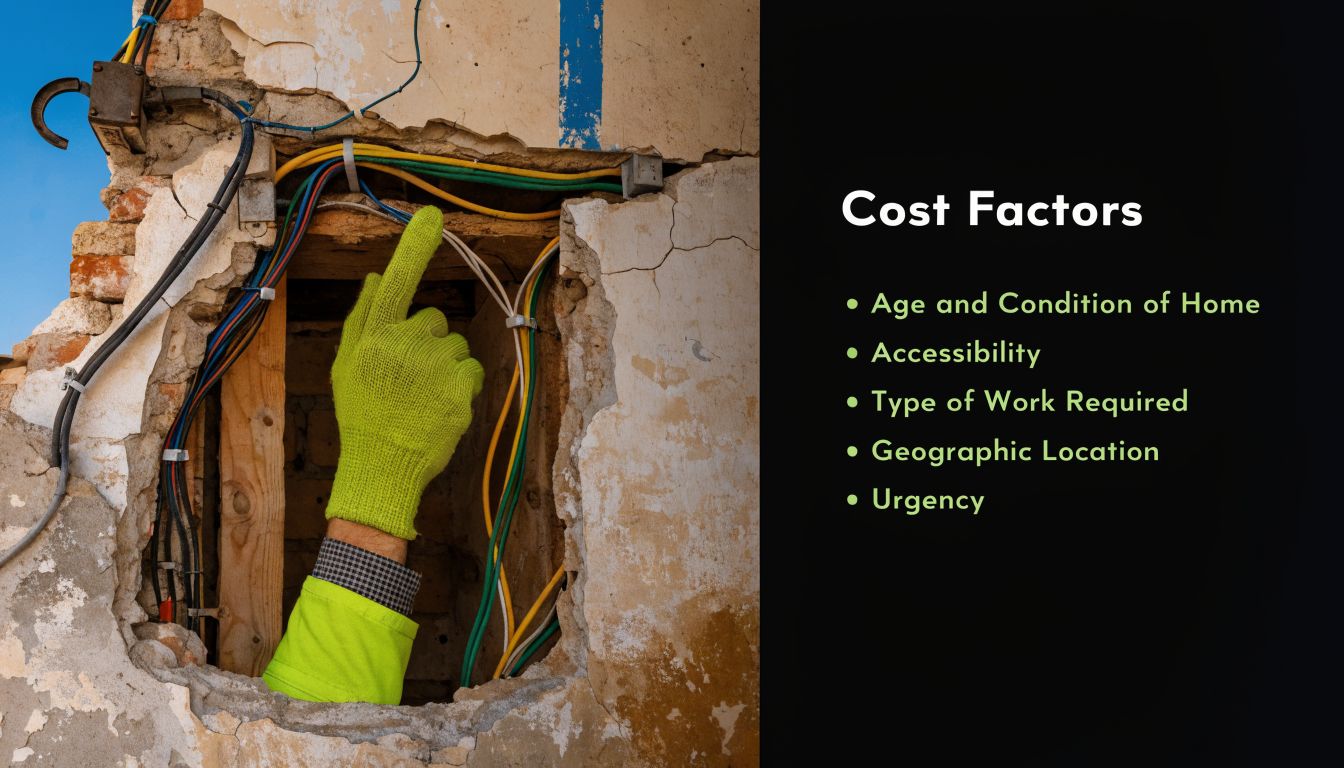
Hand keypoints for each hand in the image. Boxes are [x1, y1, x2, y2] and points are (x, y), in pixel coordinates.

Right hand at [325, 205, 484, 539]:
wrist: (382, 466)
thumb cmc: (363, 415)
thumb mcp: (346, 367)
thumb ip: (362, 319)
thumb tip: (377, 277)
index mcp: (372, 336)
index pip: (396, 284)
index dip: (413, 248)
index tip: (431, 216)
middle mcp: (403, 344)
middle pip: (433, 320)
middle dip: (426, 342)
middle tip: (407, 378)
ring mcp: (433, 365)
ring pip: (454, 346)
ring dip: (445, 366)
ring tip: (422, 397)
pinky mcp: (458, 386)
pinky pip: (470, 369)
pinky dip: (461, 386)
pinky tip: (440, 406)